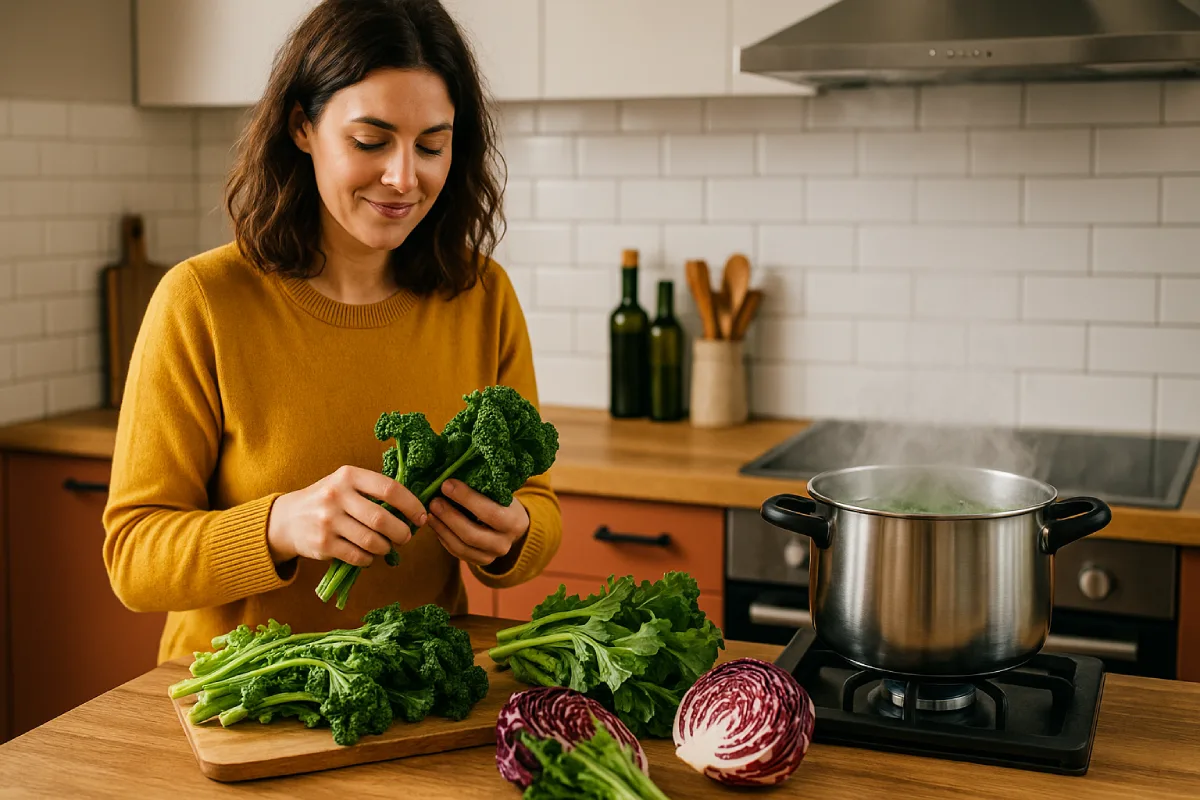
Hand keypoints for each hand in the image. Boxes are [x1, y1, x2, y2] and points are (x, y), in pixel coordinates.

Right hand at [266, 465, 427, 566]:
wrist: (287, 519)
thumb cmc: (328, 500)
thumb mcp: (346, 483)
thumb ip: (374, 490)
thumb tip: (414, 509)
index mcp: (348, 475)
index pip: (390, 489)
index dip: (411, 505)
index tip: (421, 517)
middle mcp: (336, 495)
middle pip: (382, 519)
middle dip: (401, 532)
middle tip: (406, 537)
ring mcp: (328, 521)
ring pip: (371, 541)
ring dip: (385, 547)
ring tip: (386, 546)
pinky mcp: (322, 544)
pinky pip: (358, 556)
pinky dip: (369, 559)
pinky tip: (368, 555)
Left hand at [427, 479, 529, 566]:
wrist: (511, 526)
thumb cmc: (502, 502)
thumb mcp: (501, 494)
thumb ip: (483, 487)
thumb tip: (451, 473)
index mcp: (515, 522)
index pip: (489, 512)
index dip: (466, 498)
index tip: (447, 485)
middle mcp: (505, 543)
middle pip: (472, 534)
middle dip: (449, 516)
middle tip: (434, 501)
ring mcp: (491, 556)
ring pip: (461, 547)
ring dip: (442, 529)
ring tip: (430, 513)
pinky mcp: (479, 561)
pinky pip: (457, 553)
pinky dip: (443, 538)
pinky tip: (435, 525)